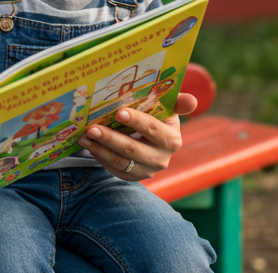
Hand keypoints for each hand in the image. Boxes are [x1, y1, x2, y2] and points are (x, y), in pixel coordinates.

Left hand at [77, 92, 196, 180]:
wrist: (152, 142)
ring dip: (100, 148)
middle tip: (92, 127)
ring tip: (85, 135)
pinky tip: (87, 144)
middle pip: (133, 148)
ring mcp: (147, 170)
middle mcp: (161, 158)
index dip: (137, 121)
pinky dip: (99, 155)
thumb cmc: (158, 118)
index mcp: (172, 139)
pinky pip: (114, 168)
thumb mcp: (168, 110)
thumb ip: (178, 103)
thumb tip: (192, 100)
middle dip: (111, 137)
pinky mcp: (133, 177)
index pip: (153, 129)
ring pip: (120, 160)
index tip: (119, 112)